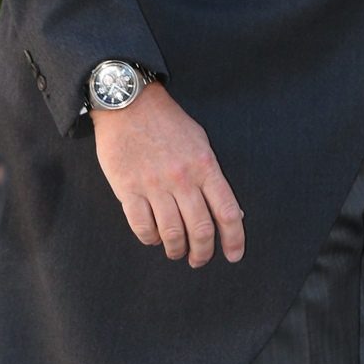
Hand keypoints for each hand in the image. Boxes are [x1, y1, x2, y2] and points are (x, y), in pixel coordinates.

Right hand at [92, 82, 243, 267]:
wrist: (130, 104)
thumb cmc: (168, 122)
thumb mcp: (200, 141)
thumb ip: (212, 176)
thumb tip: (232, 212)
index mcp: (204, 165)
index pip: (227, 211)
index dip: (234, 239)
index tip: (234, 255)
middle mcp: (182, 178)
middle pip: (201, 229)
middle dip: (203, 253)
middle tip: (199, 260)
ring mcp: (154, 185)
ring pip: (171, 234)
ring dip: (176, 250)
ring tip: (176, 251)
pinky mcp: (128, 189)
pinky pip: (142, 227)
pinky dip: (150, 239)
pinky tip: (153, 236)